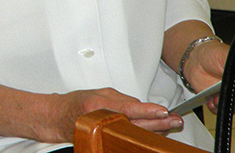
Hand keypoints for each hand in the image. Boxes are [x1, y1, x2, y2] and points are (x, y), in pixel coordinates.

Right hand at [55, 87, 181, 140]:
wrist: (60, 118)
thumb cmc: (76, 104)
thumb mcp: (98, 93)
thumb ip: (120, 99)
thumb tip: (140, 106)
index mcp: (99, 106)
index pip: (128, 109)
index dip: (147, 111)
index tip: (162, 111)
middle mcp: (103, 122)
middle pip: (136, 125)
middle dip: (158, 123)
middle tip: (174, 120)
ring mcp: (105, 135)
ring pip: (136, 134)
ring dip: (154, 130)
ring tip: (169, 125)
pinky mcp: (108, 142)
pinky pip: (129, 139)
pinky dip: (143, 135)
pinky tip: (154, 132)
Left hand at [184, 39, 234, 114]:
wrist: (194, 60)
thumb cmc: (211, 53)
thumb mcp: (225, 54)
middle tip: (230, 92)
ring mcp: (233, 94)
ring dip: (227, 104)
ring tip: (216, 97)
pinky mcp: (221, 100)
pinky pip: (222, 110)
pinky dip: (217, 108)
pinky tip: (211, 101)